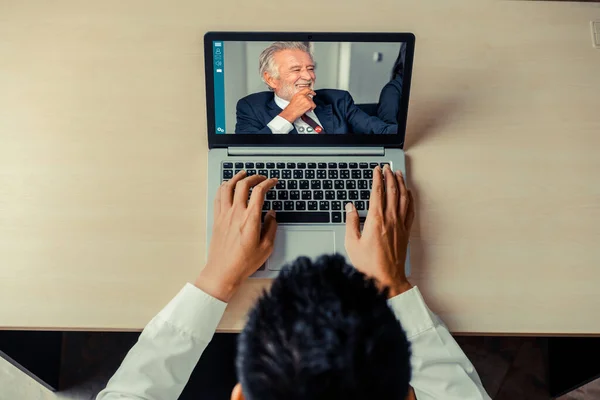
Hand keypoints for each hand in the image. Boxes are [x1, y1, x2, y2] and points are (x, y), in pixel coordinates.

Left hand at [195, 171, 277, 301]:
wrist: (223, 272)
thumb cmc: (244, 262)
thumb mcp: (266, 247)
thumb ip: (271, 227)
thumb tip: (271, 214)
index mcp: (250, 219)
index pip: (259, 191)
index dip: (268, 183)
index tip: (273, 182)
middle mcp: (236, 213)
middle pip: (243, 184)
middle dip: (254, 177)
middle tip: (261, 178)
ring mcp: (224, 215)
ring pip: (227, 187)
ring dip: (236, 178)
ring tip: (243, 175)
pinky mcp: (217, 219)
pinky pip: (218, 197)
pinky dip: (224, 187)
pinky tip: (227, 187)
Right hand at [279, 88, 316, 122]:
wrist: (290, 113)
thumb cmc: (291, 108)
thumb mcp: (294, 99)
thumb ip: (300, 97)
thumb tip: (304, 98)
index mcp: (299, 94)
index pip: (307, 89)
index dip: (311, 91)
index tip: (313, 93)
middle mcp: (303, 95)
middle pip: (310, 98)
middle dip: (309, 103)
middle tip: (305, 106)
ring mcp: (306, 99)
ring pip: (312, 102)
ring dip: (309, 106)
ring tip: (304, 109)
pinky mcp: (309, 103)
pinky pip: (313, 106)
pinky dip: (311, 108)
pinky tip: (306, 110)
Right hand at [345, 165, 414, 297]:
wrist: (387, 278)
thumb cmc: (368, 264)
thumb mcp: (352, 243)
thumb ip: (351, 222)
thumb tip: (350, 207)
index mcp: (375, 219)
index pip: (377, 192)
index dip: (377, 178)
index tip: (376, 169)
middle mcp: (390, 219)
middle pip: (392, 191)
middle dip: (389, 176)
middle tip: (387, 167)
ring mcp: (400, 225)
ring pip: (403, 198)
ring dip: (400, 184)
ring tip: (398, 174)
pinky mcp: (405, 231)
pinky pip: (410, 210)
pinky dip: (409, 198)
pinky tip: (408, 193)